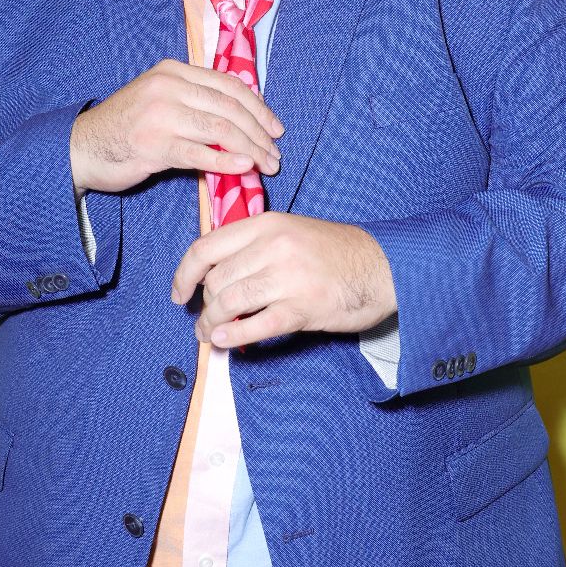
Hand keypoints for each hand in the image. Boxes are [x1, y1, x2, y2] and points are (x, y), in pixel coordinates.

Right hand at [70, 59, 282, 193]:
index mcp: (172, 71)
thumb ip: (193, 100)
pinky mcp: (153, 144)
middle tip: (275, 154)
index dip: (258, 108)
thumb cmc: (124, 127)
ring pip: (220, 130)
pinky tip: (244, 168)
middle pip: (229, 108)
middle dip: (259, 133)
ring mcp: (159, 115)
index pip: (228, 85)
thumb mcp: (158, 99)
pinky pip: (200, 153)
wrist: (82, 147)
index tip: (276, 129)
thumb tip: (243, 119)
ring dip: (250, 150)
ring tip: (266, 166)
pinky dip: (226, 162)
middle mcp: (167, 87)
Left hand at [171, 211, 396, 348]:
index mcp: (265, 225)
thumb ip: (252, 247)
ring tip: (210, 334)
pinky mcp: (304, 307)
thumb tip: (214, 277)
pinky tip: (224, 341)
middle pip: (216, 279)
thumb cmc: (335, 252)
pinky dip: (234, 335)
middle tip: (204, 320)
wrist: (387, 266)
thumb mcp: (290, 232)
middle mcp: (273, 247)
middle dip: (204, 305)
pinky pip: (257, 324)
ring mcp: (289, 277)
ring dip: (212, 323)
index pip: (205, 248)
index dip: (184, 274)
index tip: (178, 294)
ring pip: (229, 301)